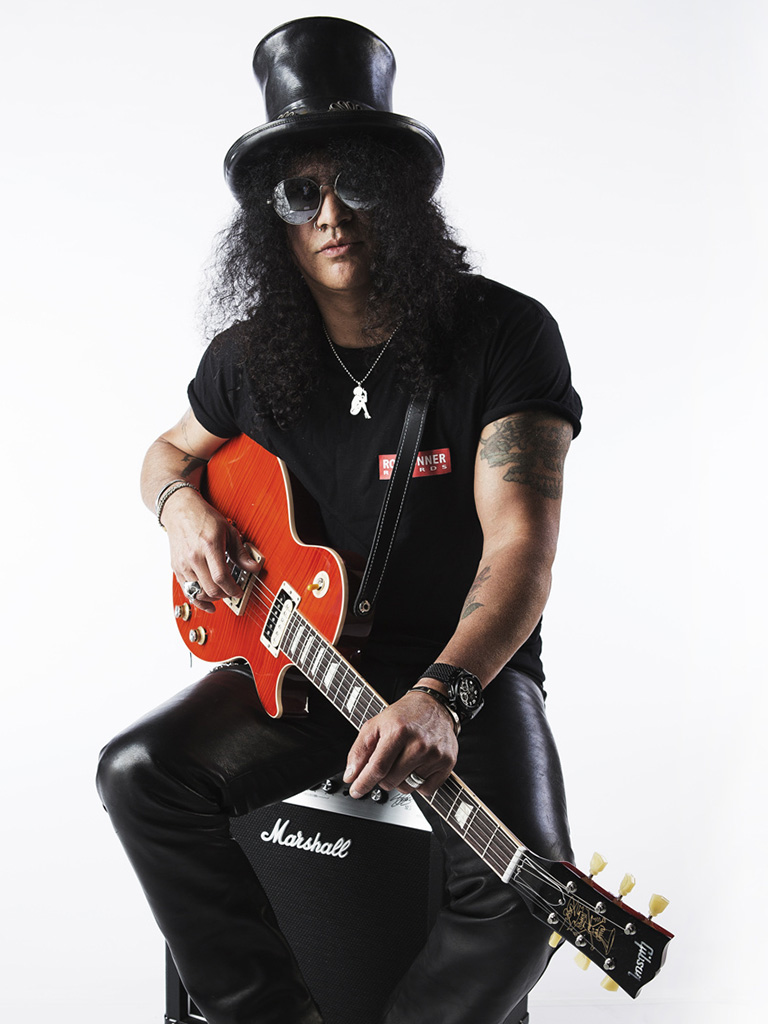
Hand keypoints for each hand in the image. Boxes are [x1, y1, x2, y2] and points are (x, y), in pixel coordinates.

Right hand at [162, 487, 261, 612]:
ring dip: (212, 597)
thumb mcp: (228, 531)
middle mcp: (194, 556)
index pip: (221, 577)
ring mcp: (183, 563)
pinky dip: (198, 600)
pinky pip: (186, 591)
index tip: (239, 591)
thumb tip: (254, 567)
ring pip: (198, 592)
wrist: (180, 510)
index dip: (232, 589)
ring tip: (222, 593)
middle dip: (225, 595)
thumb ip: (241, 552)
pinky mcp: (176, 568)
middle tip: (232, 592)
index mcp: (209, 546)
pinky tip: (207, 603)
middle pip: (210, 588)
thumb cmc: (204, 518)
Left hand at [343, 690, 457, 798]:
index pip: (377, 767)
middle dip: (382, 778)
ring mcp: (435, 755)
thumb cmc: (405, 715)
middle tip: (387, 763)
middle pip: (390, 781)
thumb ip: (359, 750)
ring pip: (406, 788)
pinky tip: (418, 767)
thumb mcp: (376, 724)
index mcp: (398, 731)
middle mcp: (419, 744)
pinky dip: (418, 784)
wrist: (435, 705)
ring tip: (404, 761)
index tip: (356, 791)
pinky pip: (425, 790)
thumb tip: (351, 776)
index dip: (363, 783)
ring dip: (400, 781)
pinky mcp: (447, 763)